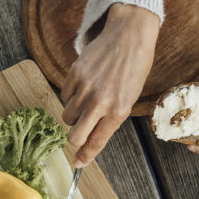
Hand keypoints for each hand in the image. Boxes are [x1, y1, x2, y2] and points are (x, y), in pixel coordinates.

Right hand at [62, 3, 159, 164]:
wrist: (129, 35)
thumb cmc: (134, 68)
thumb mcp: (129, 98)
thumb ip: (110, 119)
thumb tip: (92, 138)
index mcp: (118, 110)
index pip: (96, 142)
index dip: (85, 156)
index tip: (78, 164)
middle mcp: (100, 102)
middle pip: (74, 135)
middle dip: (75, 137)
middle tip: (81, 129)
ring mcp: (85, 88)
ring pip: (67, 116)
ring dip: (74, 115)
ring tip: (87, 101)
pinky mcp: (74, 74)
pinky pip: (64, 96)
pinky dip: (71, 96)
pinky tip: (84, 86)